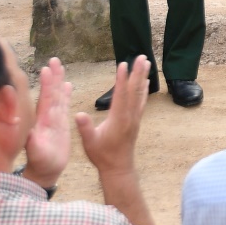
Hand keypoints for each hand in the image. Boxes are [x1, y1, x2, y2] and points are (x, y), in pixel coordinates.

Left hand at [22, 58, 71, 190]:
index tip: (47, 69)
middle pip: (51, 93)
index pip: (45, 99)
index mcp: (42, 121)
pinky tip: (68, 84)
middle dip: (53, 77)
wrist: (45, 170)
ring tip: (61, 66)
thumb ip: (33, 142)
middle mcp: (47, 117)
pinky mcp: (60, 123)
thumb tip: (30, 131)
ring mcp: (54, 119)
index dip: (46, 84)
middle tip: (54, 60)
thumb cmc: (41, 163)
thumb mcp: (37, 154)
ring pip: (57, 96)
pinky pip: (64, 105)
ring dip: (59, 81)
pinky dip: (65, 94)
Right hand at [75, 56, 149, 179]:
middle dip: (138, 72)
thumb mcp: (90, 142)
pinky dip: (143, 89)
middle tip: (143, 56)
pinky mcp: (136, 121)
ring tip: (147, 63)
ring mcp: (135, 117)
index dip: (122, 79)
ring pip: (140, 93)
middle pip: (134, 90)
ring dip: (143, 77)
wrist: (118, 168)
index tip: (123, 64)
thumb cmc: (102, 155)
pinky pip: (141, 101)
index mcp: (118, 118)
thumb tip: (78, 114)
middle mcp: (130, 115)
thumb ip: (85, 128)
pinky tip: (145, 83)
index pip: (121, 94)